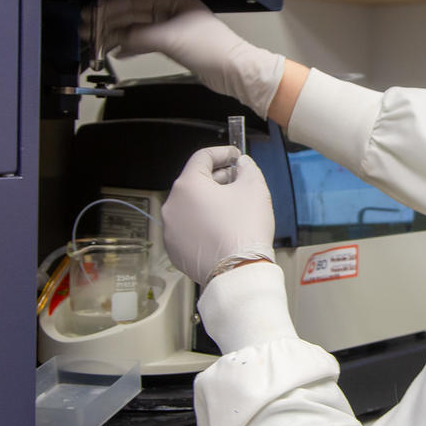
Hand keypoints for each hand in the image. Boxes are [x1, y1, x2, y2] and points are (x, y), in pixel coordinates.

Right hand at [90, 0, 283, 118]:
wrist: (234, 72)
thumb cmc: (214, 49)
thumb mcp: (170, 39)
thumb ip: (140, 36)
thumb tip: (118, 39)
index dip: (111, 7)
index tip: (94, 14)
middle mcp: (171, 9)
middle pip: (133, 12)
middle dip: (110, 21)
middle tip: (90, 29)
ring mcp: (171, 26)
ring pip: (137, 27)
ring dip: (117, 35)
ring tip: (98, 42)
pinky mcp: (173, 43)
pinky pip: (144, 40)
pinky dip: (131, 45)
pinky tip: (118, 51)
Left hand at [162, 145, 275, 286]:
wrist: (239, 272)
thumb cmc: (244, 233)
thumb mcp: (254, 188)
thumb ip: (247, 167)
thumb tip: (242, 165)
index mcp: (187, 186)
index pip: (202, 157)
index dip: (222, 153)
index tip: (234, 156)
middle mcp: (172, 206)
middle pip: (195, 182)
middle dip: (219, 179)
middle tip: (239, 183)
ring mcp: (171, 230)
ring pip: (191, 207)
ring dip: (210, 203)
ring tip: (233, 210)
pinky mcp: (175, 250)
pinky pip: (189, 228)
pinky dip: (203, 224)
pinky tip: (223, 229)